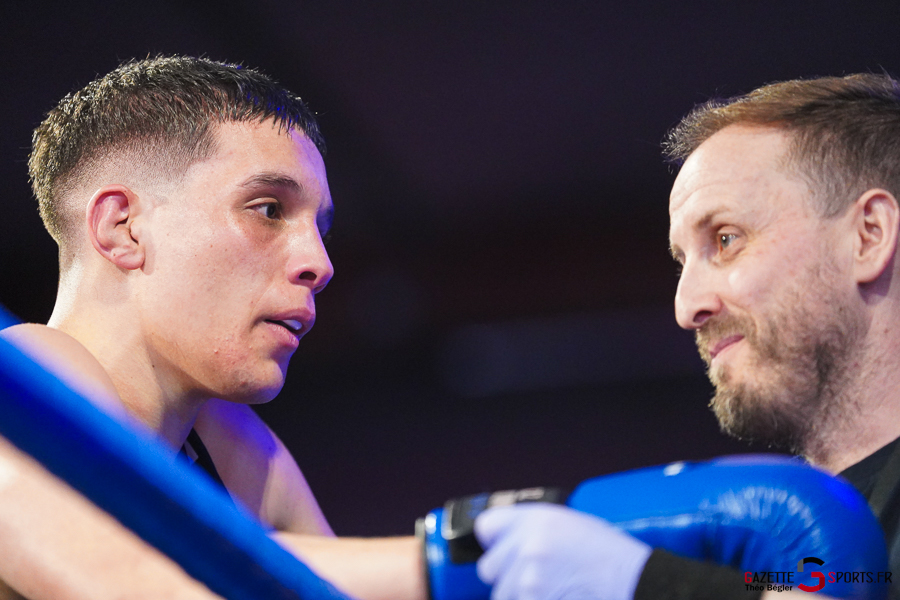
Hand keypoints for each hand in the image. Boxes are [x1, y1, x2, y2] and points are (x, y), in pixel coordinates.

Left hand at [475, 504, 651, 599]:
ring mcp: (529, 578)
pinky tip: (557, 595)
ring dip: (520, 595)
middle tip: (536, 578)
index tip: (502, 551)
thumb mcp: (569, 524)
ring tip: (552, 589)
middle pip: (489, 568)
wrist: (633, 581)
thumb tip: (502, 543)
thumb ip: (532, 529)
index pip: (486, 527)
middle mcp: (528, 545)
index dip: (494, 542)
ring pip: (502, 594)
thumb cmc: (607, 555)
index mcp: (537, 519)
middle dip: (507, 577)